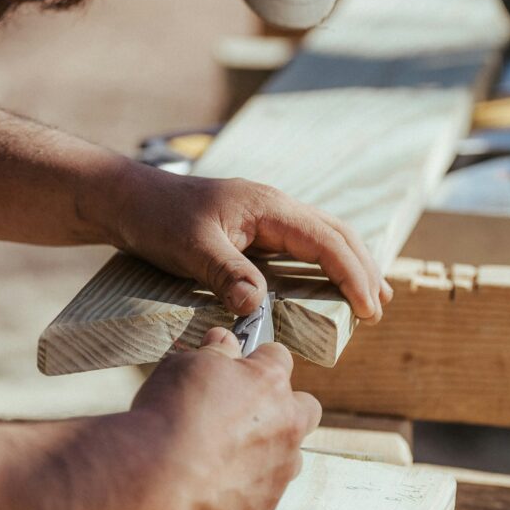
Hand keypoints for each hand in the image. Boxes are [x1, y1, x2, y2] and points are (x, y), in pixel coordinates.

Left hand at [109, 169, 392, 322]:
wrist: (129, 200)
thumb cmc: (158, 219)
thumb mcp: (190, 248)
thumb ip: (226, 274)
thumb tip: (257, 307)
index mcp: (268, 207)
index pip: (326, 240)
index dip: (352, 275)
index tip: (369, 308)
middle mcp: (275, 207)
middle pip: (337, 234)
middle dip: (363, 270)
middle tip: (379, 309)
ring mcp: (267, 216)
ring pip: (324, 236)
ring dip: (351, 265)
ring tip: (372, 297)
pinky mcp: (256, 228)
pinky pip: (303, 244)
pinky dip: (326, 263)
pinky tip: (329, 282)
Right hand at [129, 327, 321, 509]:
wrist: (153, 475)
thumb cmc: (169, 412)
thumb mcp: (187, 365)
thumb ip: (215, 352)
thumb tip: (224, 339)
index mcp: (270, 384)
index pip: (279, 358)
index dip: (258, 360)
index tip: (240, 366)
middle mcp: (286, 427)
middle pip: (306, 409)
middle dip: (284, 407)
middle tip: (245, 413)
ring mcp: (277, 472)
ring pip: (288, 458)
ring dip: (266, 454)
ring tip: (223, 456)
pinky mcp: (260, 509)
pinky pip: (259, 496)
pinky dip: (240, 491)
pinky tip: (207, 486)